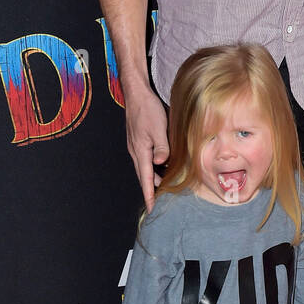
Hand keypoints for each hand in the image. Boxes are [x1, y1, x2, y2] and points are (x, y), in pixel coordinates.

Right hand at [124, 86, 169, 211]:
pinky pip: (147, 158)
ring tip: (166, 187)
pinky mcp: (140, 140)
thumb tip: (161, 163)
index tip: (152, 209)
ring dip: (155, 177)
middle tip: (161, 202)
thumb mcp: (158, 128)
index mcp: (141, 151)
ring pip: (146, 167)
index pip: (145, 179)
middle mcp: (137, 151)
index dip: (149, 195)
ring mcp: (137, 146)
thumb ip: (161, 147)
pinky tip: (165, 166)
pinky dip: (156, 166)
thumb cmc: (147, 109)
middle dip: (152, 190)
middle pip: (145, 176)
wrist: (136, 94)